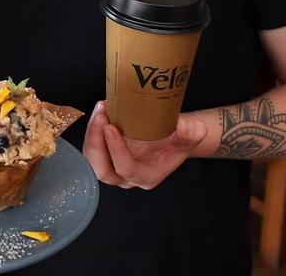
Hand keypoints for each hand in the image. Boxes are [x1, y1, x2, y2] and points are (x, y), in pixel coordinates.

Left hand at [82, 100, 206, 189]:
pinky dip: (93, 129)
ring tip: (100, 109)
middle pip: (102, 169)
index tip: (111, 127)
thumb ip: (191, 131)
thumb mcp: (193, 134)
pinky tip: (101, 109)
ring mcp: (115, 166)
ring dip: (91, 135)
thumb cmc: (182, 139)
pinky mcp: (108, 153)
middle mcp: (127, 176)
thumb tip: (183, 126)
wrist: (175, 137)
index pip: (126, 169)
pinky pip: (94, 147)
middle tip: (101, 116)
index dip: (116, 150)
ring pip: (93, 160)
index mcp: (146, 176)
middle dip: (96, 143)